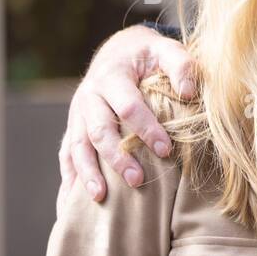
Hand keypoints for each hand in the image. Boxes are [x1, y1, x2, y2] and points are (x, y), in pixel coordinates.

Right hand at [59, 25, 197, 206]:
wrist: (119, 52)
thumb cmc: (149, 57)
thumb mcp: (166, 50)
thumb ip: (181, 65)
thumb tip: (189, 91)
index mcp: (112, 76)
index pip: (127, 106)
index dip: (145, 128)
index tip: (166, 150)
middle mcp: (89, 97)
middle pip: (98, 130)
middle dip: (116, 156)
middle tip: (137, 180)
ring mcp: (77, 115)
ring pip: (77, 146)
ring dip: (88, 172)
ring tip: (100, 197)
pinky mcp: (73, 129)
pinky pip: (67, 156)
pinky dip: (69, 179)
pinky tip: (71, 205)